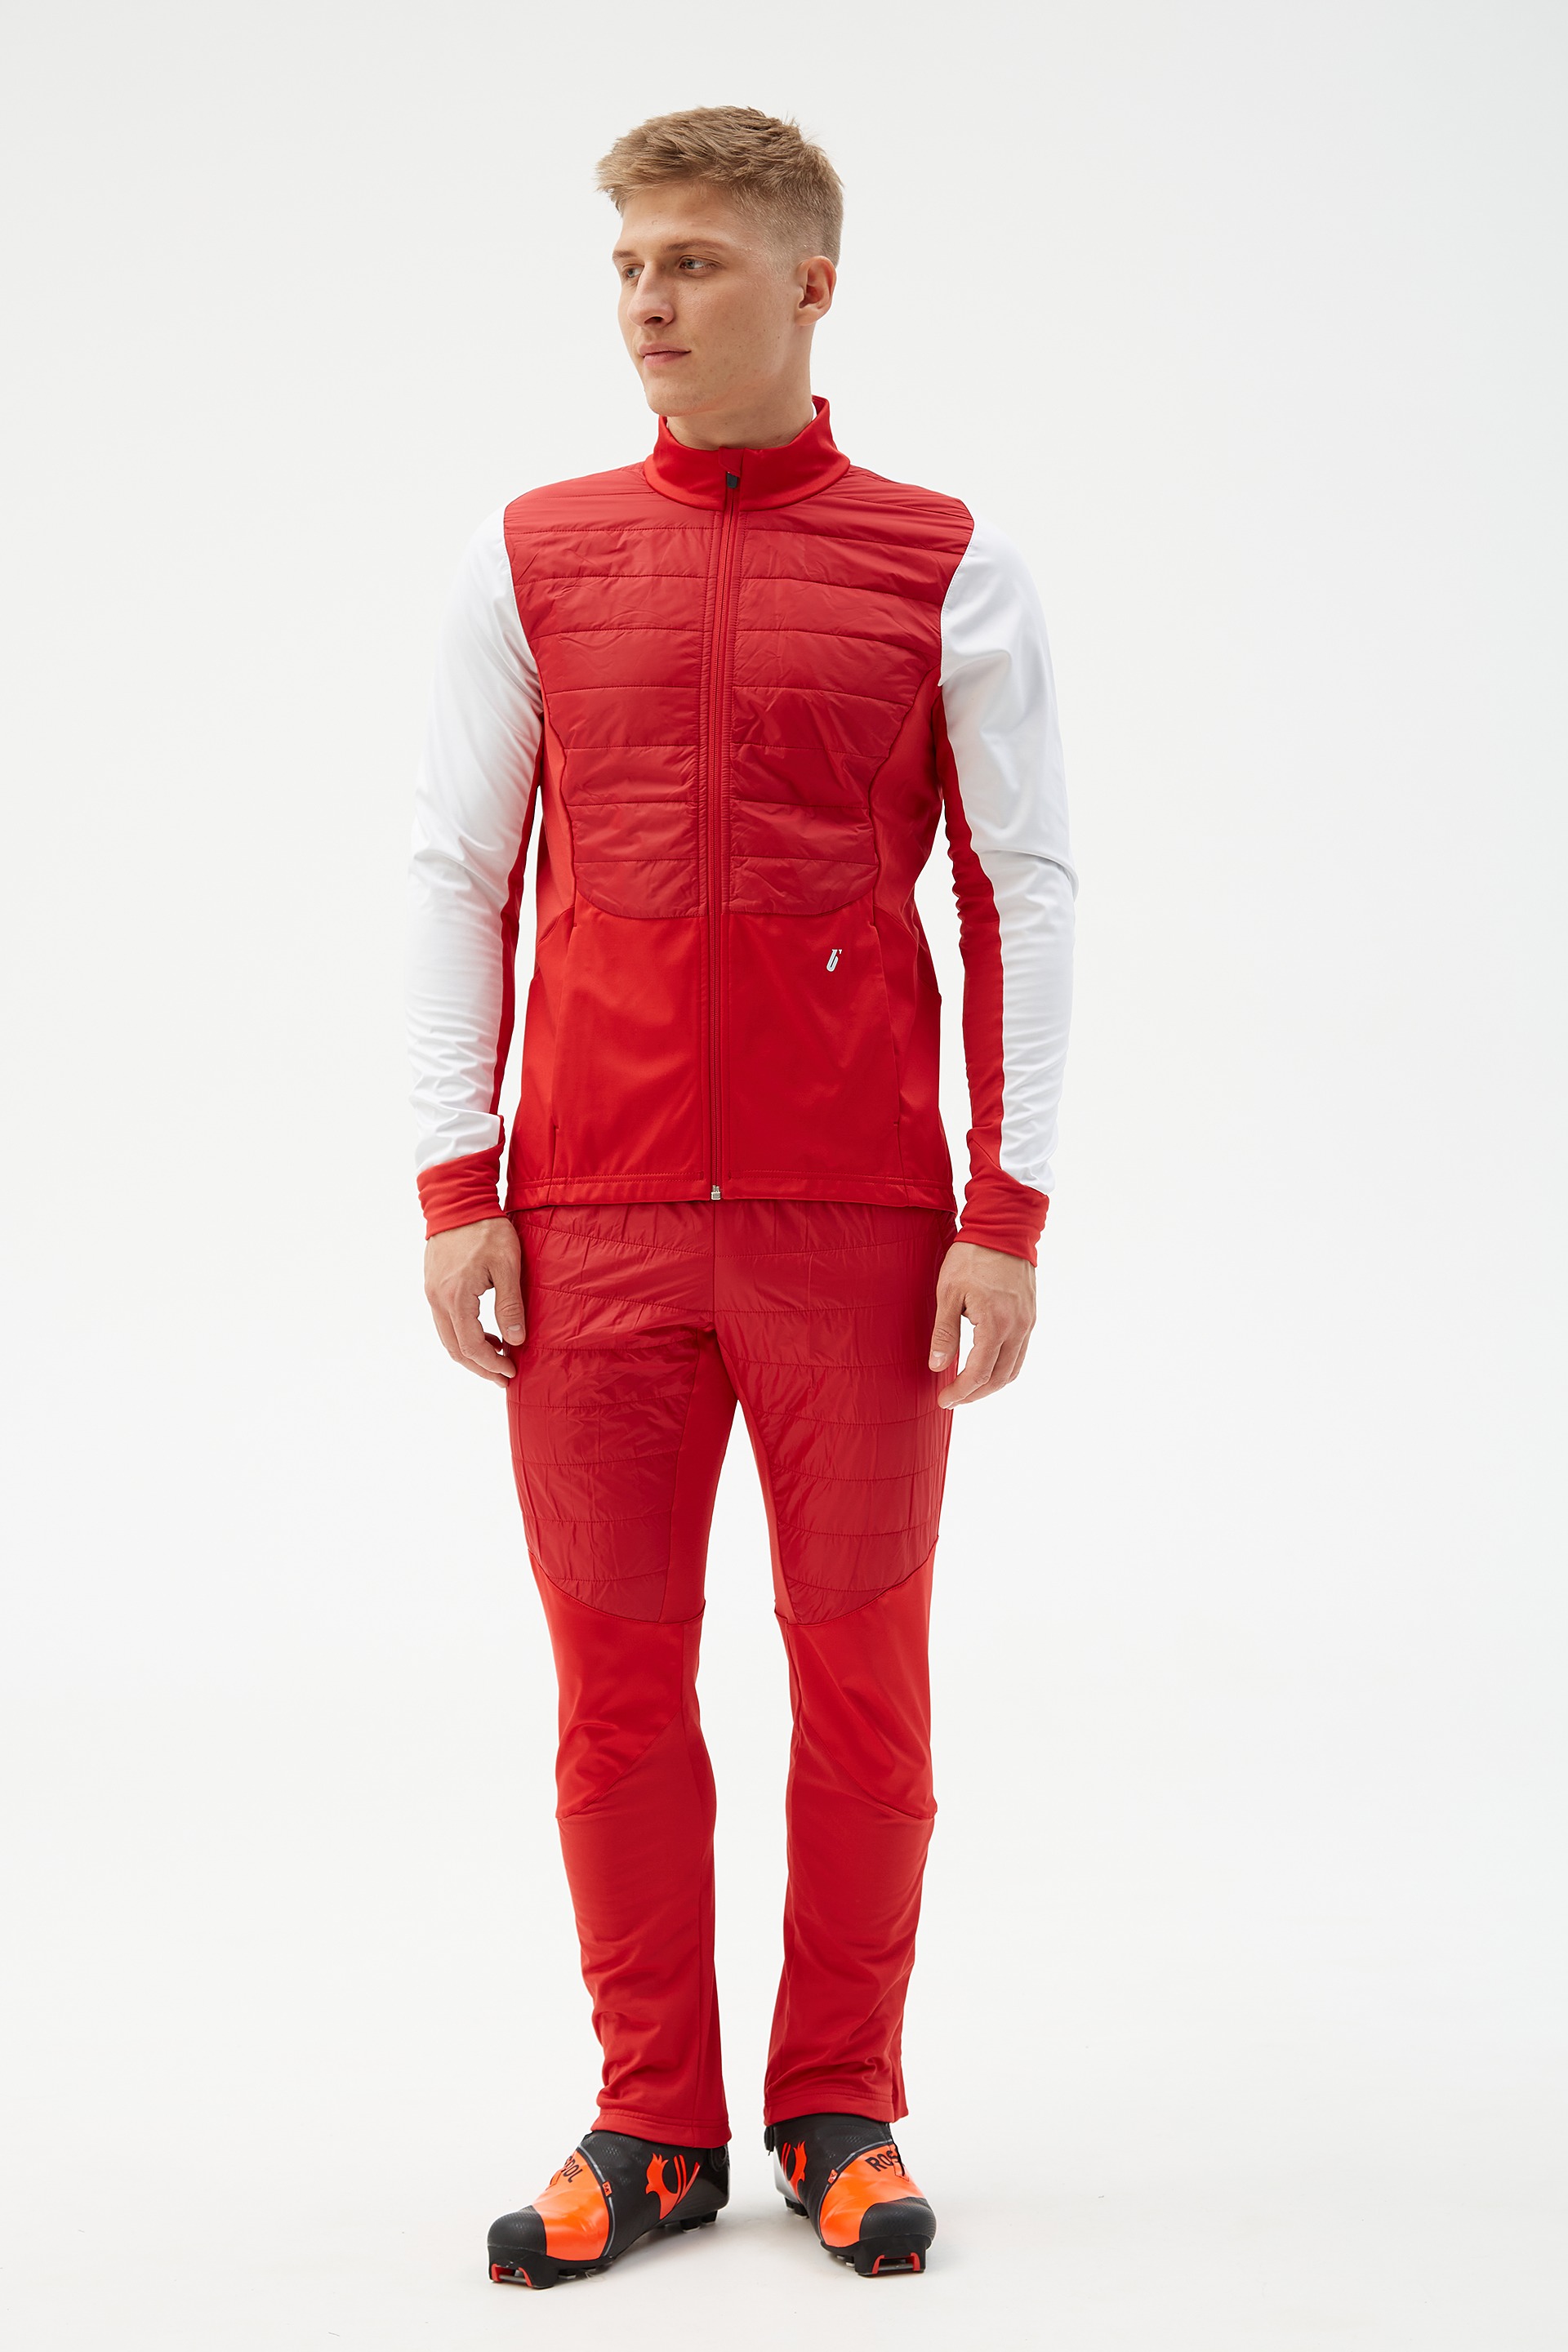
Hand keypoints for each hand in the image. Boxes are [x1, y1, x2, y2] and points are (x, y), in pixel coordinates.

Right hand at [423, 1217, 525, 1386]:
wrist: (458, 1201)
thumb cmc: (486, 1230)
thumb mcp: (507, 1266)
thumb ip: (510, 1305)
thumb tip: (515, 1341)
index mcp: (456, 1298)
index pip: (471, 1346)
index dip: (492, 1364)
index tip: (511, 1372)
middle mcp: (438, 1299)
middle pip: (455, 1349)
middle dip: (480, 1367)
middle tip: (504, 1376)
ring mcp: (432, 1293)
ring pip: (448, 1337)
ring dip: (471, 1352)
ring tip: (498, 1355)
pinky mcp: (433, 1285)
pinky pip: (445, 1321)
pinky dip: (463, 1334)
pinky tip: (485, 1331)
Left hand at [928, 1240, 1035, 1406]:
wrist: (1003, 1228)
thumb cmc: (972, 1257)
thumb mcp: (948, 1293)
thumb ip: (944, 1333)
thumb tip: (938, 1366)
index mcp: (996, 1324)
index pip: (979, 1373)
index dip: (961, 1391)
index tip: (944, 1400)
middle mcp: (1017, 1328)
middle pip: (1000, 1377)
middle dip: (976, 1394)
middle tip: (954, 1399)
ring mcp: (1027, 1323)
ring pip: (1014, 1369)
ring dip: (992, 1384)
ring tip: (969, 1389)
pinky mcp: (1030, 1316)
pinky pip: (1020, 1353)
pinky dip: (1004, 1368)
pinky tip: (987, 1367)